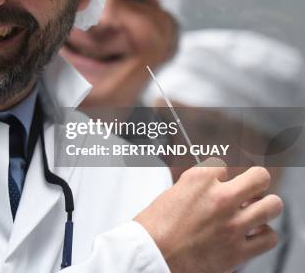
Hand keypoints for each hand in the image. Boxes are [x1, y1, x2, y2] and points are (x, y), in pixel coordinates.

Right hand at [134, 161, 282, 272]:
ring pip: (272, 206)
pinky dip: (263, 235)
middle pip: (260, 178)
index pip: (223, 166)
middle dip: (255, 183)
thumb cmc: (154, 228)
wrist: (150, 256)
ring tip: (253, 212)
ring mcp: (232, 225)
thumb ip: (196, 188)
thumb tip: (214, 188)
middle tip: (248, 191)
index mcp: (199, 180)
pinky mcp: (238, 251)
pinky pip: (269, 237)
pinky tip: (251, 234)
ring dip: (263, 207)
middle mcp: (219, 198)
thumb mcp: (172, 194)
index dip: (219, 177)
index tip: (216, 184)